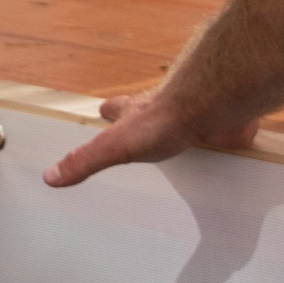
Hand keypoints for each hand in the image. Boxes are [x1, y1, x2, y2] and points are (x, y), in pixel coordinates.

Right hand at [41, 67, 275, 188]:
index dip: (110, 112)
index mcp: (135, 114)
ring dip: (189, 131)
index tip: (104, 111)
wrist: (212, 105)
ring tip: (190, 148)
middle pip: (151, 112)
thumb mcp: (115, 147)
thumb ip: (85, 161)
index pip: (115, 109)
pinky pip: (226, 136)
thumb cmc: (163, 120)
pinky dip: (228, 143)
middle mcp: (164, 110)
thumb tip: (51, 177)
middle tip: (146, 131)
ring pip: (189, 122)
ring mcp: (196, 116)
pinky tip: (232, 155)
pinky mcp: (225, 127)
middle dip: (147, 120)